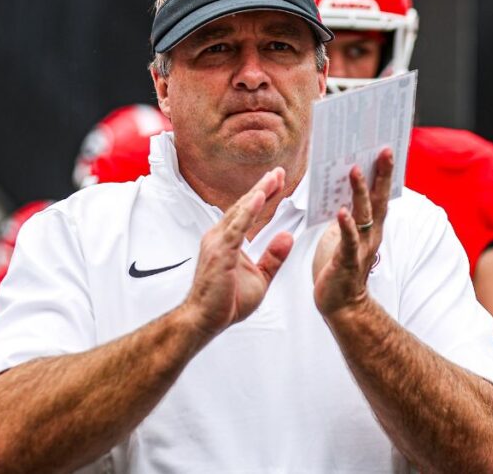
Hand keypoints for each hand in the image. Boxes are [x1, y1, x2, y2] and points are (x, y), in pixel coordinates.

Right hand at [184, 168, 293, 335]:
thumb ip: (274, 257)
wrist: (205, 320)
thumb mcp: (260, 278)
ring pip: (240, 211)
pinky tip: (259, 196)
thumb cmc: (226, 302)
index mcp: (228, 240)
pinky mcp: (220, 252)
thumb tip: (287, 236)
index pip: (248, 213)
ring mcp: (218, 242)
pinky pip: (236, 227)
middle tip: (279, 171)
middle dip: (262, 187)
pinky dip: (248, 210)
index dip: (263, 196)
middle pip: (244, 206)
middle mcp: (220, 236)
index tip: (277, 182)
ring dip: (257, 193)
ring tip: (273, 178)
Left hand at [312, 149, 394, 316]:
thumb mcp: (342, 234)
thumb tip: (340, 191)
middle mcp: (370, 234)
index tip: (385, 147)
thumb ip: (346, 215)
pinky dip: (346, 225)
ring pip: (363, 215)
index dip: (384, 172)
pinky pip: (347, 241)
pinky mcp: (346, 262)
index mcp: (370, 227)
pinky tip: (340, 211)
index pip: (381, 194)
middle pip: (379, 199)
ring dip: (360, 192)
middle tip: (383, 149)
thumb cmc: (339, 268)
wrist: (341, 306)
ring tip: (354, 169)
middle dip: (382, 174)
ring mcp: (360, 247)